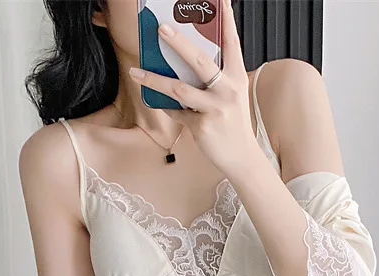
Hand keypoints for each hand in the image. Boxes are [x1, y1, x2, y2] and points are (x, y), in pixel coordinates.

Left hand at [127, 0, 262, 178]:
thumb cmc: (232, 124)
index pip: (231, 43)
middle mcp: (228, 90)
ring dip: (154, 79)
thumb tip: (182, 63)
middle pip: (200, 61)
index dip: (226, 20)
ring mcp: (215, 109)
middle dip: (178, 43)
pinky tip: (156, 102)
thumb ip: (213, 79)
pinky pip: (177, 113)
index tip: (220, 0)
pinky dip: (166, 108)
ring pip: (179, 89)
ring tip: (136, 71)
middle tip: (161, 27)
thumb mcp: (230, 96)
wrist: (241, 158)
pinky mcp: (203, 127)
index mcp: (237, 77)